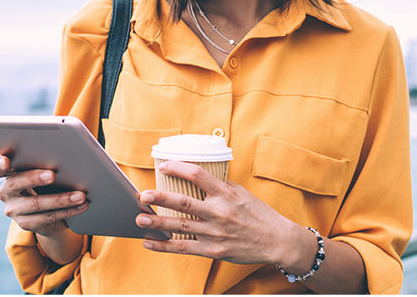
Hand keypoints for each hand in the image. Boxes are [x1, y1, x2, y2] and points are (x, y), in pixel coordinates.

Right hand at [0, 155, 88, 237]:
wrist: (48, 213)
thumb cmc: (46, 184)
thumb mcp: (43, 173)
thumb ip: (45, 165)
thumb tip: (68, 159)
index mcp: (8, 174)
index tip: (5, 161)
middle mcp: (6, 192)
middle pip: (16, 183)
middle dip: (35, 178)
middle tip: (52, 175)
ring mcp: (14, 210)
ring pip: (37, 204)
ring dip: (62, 199)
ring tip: (81, 195)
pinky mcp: (26, 224)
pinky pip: (49, 217)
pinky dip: (69, 210)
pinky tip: (82, 205)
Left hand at [134, 161, 313, 270]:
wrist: (276, 240)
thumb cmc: (259, 214)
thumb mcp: (242, 193)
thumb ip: (221, 185)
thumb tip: (200, 173)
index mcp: (226, 194)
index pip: (198, 175)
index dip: (178, 168)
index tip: (163, 166)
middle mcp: (219, 212)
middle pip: (184, 202)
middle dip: (161, 198)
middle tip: (143, 195)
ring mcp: (215, 233)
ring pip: (180, 227)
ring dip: (157, 223)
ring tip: (140, 219)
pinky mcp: (213, 250)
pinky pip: (184, 248)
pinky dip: (164, 246)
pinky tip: (149, 243)